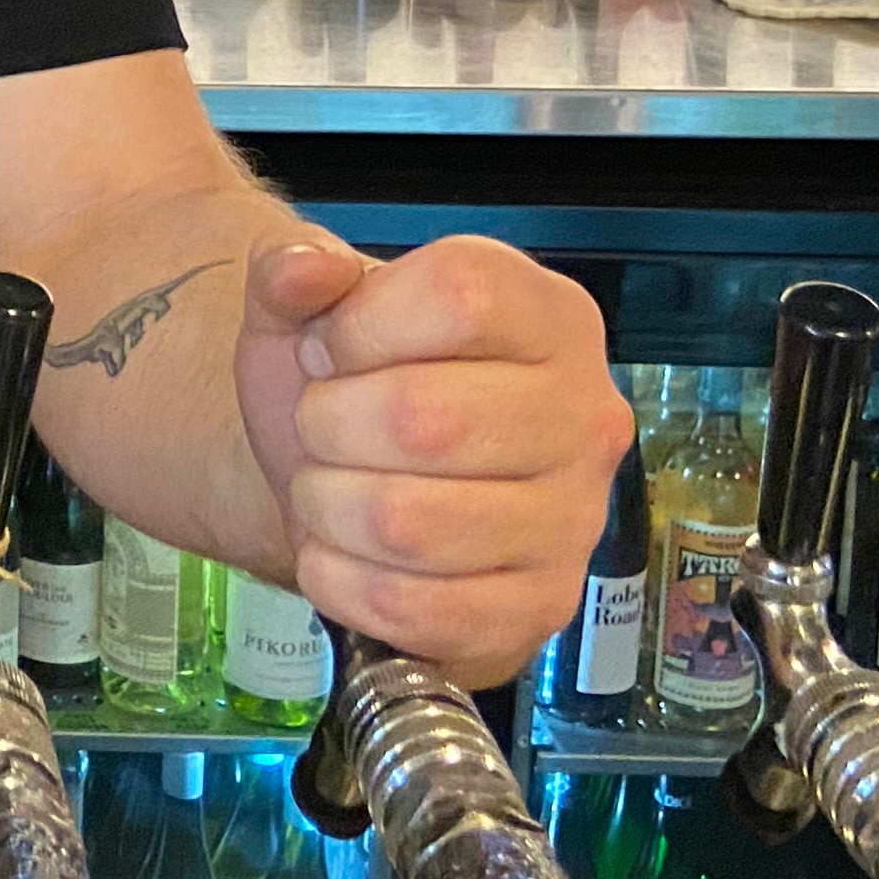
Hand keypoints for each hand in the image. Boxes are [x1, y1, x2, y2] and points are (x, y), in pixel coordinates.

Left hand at [231, 231, 630, 688]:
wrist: (356, 478)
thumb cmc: (351, 380)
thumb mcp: (309, 304)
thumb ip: (292, 268)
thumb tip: (300, 271)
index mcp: (548, 316)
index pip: (462, 298)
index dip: (362, 326)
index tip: (329, 348)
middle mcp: (586, 415)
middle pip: (425, 420)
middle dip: (328, 425)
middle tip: (319, 427)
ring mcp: (573, 522)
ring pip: (408, 526)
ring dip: (327, 508)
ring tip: (325, 489)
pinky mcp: (538, 610)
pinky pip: (416, 610)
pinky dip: (343, 583)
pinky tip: (338, 553)